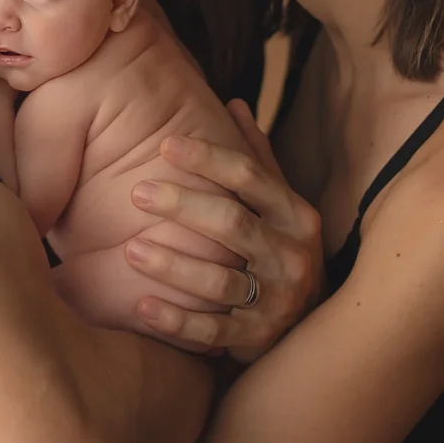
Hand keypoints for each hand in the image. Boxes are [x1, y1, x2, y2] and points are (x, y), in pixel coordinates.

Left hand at [125, 100, 323, 361]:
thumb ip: (257, 158)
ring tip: (130, 249)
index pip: (251, 177)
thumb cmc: (280, 247)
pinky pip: (212, 331)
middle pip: (233, 224)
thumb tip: (236, 102)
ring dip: (173, 266)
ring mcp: (276, 301)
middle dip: (183, 206)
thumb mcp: (279, 203)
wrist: (312, 326)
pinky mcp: (256, 340)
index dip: (208, 158)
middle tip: (137, 193)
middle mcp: (292, 256)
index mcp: (295, 215)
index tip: (165, 145)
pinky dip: (176, 321)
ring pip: (220, 282)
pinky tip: (141, 306)